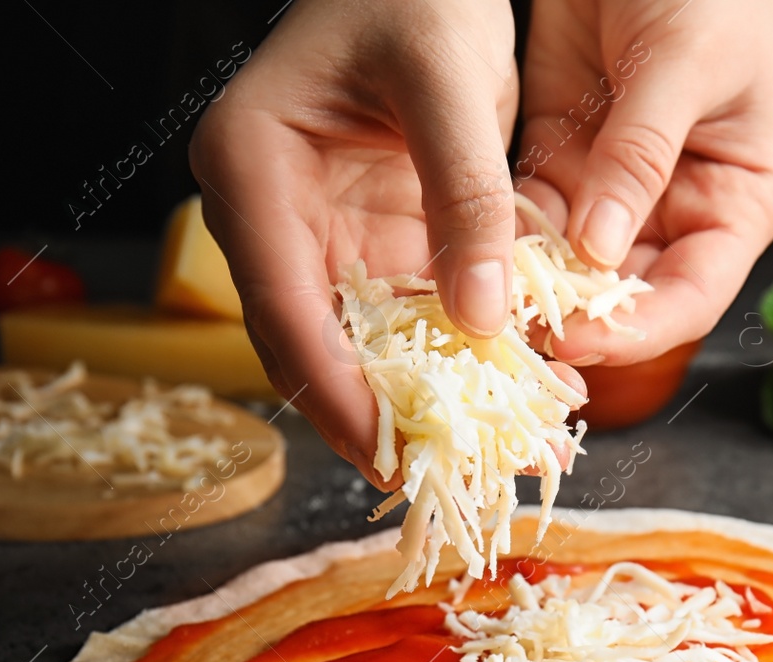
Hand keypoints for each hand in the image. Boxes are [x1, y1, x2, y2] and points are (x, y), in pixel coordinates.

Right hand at [191, 0, 583, 483]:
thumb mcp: (446, 75)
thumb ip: (465, 193)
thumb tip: (482, 317)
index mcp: (251, 165)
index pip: (280, 301)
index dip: (330, 386)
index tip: (384, 450)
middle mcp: (273, 214)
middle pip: (312, 343)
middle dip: (379, 416)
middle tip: (444, 475)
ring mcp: (321, 236)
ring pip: (364, 346)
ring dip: (430, 401)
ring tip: (508, 447)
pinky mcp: (371, 245)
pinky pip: (409, 320)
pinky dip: (458, 359)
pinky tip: (521, 390)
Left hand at [517, 0, 772, 365]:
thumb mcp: (685, 60)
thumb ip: (641, 153)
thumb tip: (601, 244)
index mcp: (736, 202)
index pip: (692, 295)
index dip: (638, 328)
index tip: (580, 339)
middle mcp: (675, 208)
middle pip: (625, 294)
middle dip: (573, 319)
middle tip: (513, 339)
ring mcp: (615, 188)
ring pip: (570, 266)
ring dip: (529, 290)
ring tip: (482, 309)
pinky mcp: (562, 158)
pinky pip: (530, 218)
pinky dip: (502, 241)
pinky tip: (468, 258)